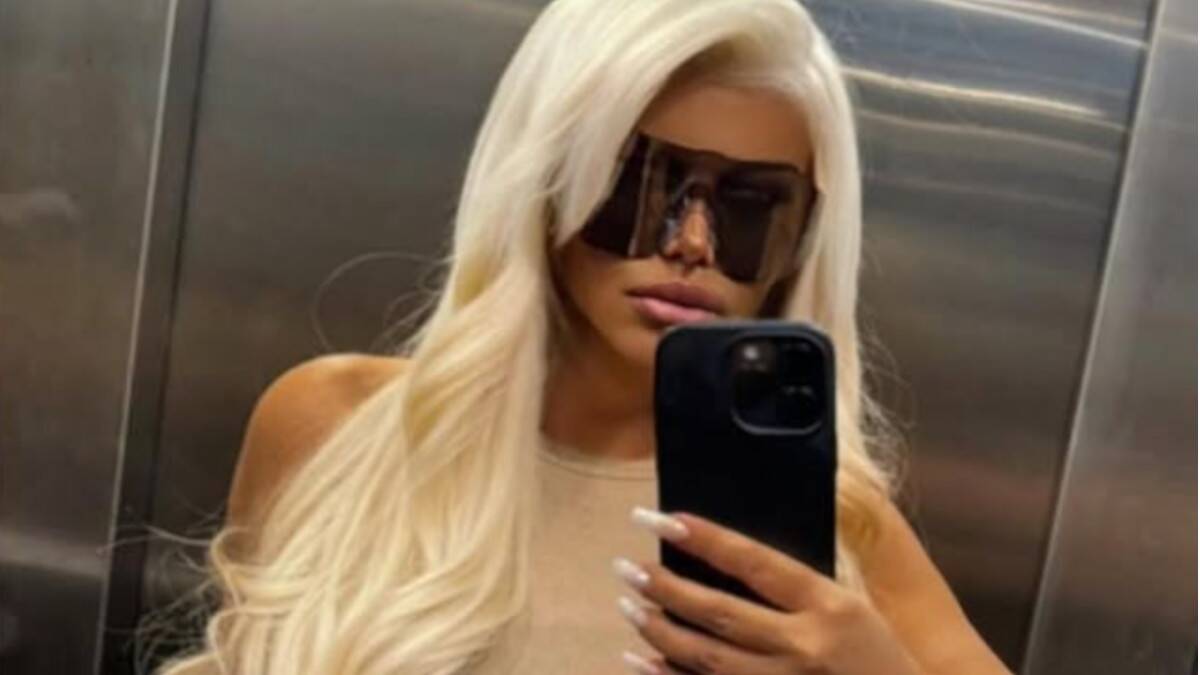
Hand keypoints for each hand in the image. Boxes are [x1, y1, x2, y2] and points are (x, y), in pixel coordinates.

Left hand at [613, 507, 923, 674]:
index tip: (659, 518)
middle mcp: (805, 646)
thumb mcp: (853, 609)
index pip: (754, 562)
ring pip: (706, 658)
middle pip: (719, 612)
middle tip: (625, 568)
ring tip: (628, 605)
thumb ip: (797, 588)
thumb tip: (729, 556)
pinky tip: (640, 660)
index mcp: (829, 605)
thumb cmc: (878, 659)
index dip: (704, 538)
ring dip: (659, 631)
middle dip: (664, 588)